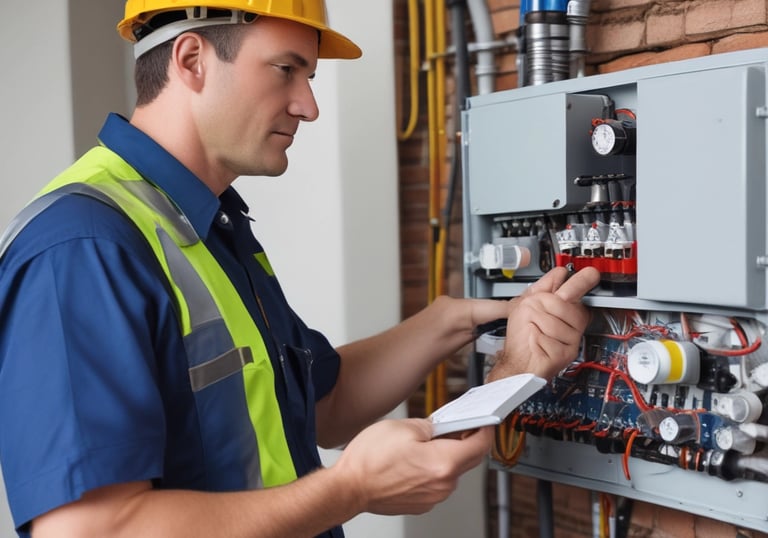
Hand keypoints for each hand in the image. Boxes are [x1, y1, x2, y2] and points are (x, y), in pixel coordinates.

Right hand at [333, 419, 492, 514]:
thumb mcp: (402, 427)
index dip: (485, 429)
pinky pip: (437, 482)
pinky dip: (433, 469)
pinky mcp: (422, 503)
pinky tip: (415, 459)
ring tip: (425, 442)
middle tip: (455, 425)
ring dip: (446, 455)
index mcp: (443, 462)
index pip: (480, 445)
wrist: (349, 488)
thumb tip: (440, 427)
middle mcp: (443, 484)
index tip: (485, 420)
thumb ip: (430, 425)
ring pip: (452, 471)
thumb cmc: (369, 460)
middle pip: (469, 459)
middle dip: (466, 440)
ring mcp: (433, 497)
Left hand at [487, 266, 599, 380]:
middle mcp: (572, 324)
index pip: (577, 291)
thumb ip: (543, 288)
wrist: (519, 363)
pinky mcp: (566, 353)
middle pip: (563, 303)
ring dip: (535, 325)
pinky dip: (535, 338)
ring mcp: (571, 339)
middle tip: (539, 309)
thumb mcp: (527, 305)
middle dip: (545, 305)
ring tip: (534, 331)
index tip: (591, 273)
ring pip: (553, 322)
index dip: (582, 281)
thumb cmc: (523, 336)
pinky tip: (535, 342)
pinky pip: (548, 338)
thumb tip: (560, 272)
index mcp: (566, 310)